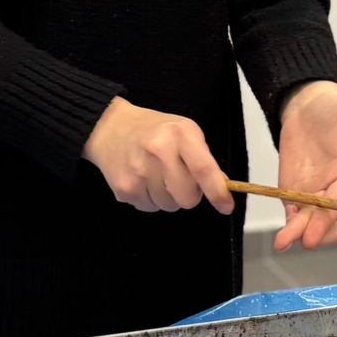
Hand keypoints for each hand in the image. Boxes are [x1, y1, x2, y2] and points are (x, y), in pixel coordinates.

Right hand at [82, 98, 232, 213]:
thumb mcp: (183, 131)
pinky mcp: (124, 188)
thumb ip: (203, 157)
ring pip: (169, 206)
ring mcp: (139, 172)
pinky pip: (150, 208)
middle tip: (180, 178)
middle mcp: (159, 152)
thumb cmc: (153, 130)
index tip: (226, 206)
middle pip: (187, 197)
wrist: (109, 128)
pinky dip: (151, 199)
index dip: (217, 192)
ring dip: (168, 196)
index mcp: (179, 134)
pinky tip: (143, 180)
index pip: (204, 169)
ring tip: (157, 175)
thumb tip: (221, 186)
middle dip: (189, 194)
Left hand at [272, 82, 336, 251]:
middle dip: (316, 229)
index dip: (332, 215)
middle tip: (306, 240)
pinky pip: (292, 212)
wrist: (311, 106)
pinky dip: (288, 225)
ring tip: (284, 242)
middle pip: (324, 216)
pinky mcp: (294, 190)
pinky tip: (282, 239)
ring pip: (306, 220)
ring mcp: (313, 191)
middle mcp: (333, 187)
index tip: (326, 227)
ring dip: (297, 232)